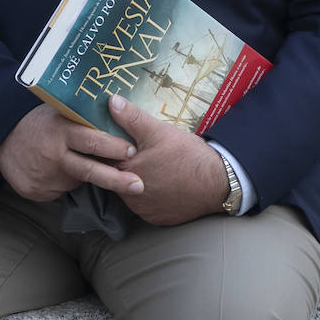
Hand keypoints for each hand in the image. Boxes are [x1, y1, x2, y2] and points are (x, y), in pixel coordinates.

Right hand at [0, 104, 144, 203]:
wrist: (1, 138)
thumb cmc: (39, 122)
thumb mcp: (58, 113)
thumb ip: (82, 119)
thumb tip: (119, 113)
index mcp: (62, 130)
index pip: (92, 140)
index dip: (114, 146)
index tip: (134, 151)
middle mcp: (55, 155)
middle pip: (91, 169)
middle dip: (117, 179)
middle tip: (139, 184)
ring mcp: (45, 176)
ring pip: (78, 181)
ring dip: (85, 176)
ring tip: (74, 162)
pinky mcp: (37, 192)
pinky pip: (62, 190)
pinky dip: (65, 182)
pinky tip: (54, 170)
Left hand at [110, 94, 229, 225]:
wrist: (218, 182)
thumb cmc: (186, 155)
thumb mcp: (157, 130)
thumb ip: (131, 117)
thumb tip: (111, 101)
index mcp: (126, 172)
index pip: (102, 159)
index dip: (104, 147)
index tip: (107, 137)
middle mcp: (130, 197)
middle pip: (115, 177)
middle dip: (118, 163)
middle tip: (131, 149)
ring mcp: (144, 211)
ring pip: (128, 191)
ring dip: (132, 179)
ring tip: (145, 163)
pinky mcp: (157, 218)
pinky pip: (144, 204)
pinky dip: (147, 193)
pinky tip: (157, 180)